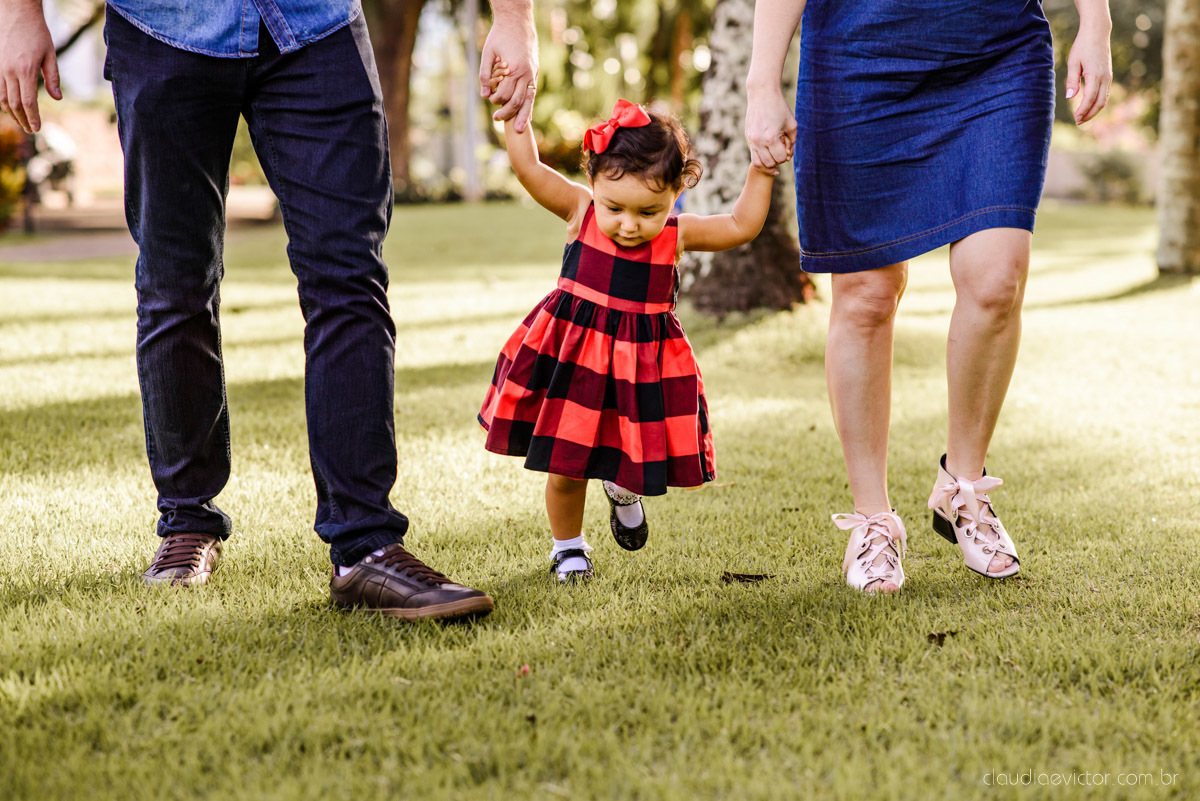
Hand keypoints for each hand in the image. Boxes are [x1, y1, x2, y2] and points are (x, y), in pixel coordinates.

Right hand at [0, 1, 61, 132]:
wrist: (17, 13)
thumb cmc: (37, 33)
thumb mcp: (50, 55)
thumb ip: (52, 78)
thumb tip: (57, 98)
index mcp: (26, 70)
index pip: (28, 102)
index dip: (32, 117)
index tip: (37, 128)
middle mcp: (10, 71)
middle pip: (14, 103)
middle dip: (23, 119)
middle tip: (31, 130)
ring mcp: (0, 68)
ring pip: (2, 98)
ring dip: (12, 113)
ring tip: (22, 122)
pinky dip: (3, 101)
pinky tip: (11, 107)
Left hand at [479, 11, 538, 132]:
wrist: (517, 22)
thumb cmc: (500, 36)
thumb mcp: (488, 53)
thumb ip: (485, 74)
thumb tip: (484, 95)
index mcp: (514, 69)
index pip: (504, 93)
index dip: (496, 100)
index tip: (490, 99)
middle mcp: (526, 73)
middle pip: (517, 101)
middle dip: (507, 113)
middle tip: (497, 119)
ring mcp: (532, 74)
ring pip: (528, 100)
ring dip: (523, 116)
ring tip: (520, 130)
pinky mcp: (534, 73)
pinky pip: (533, 94)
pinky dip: (530, 106)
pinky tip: (528, 117)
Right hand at [745, 88, 795, 174]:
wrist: (762, 94)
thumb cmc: (779, 107)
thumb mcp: (791, 124)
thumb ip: (792, 141)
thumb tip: (788, 155)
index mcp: (770, 138)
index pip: (780, 158)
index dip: (786, 155)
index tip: (787, 145)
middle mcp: (759, 141)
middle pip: (769, 163)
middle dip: (777, 159)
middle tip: (781, 149)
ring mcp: (751, 140)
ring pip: (758, 163)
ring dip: (767, 162)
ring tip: (773, 152)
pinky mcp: (747, 138)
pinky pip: (753, 155)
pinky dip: (761, 156)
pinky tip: (767, 148)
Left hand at [1065, 22, 1112, 124]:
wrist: (1097, 34)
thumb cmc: (1082, 47)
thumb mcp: (1073, 62)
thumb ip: (1072, 80)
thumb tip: (1070, 97)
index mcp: (1095, 75)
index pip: (1090, 98)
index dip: (1083, 110)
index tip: (1076, 118)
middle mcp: (1105, 78)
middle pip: (1100, 103)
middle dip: (1089, 114)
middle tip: (1078, 122)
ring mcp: (1108, 77)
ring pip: (1104, 100)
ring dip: (1094, 111)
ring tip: (1082, 118)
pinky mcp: (1108, 76)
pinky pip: (1105, 94)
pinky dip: (1098, 103)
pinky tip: (1089, 107)